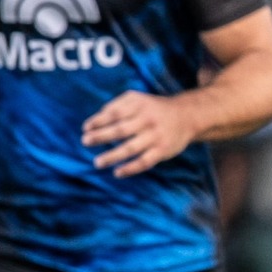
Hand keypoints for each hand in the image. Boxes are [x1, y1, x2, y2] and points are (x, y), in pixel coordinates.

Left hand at [83, 91, 198, 177]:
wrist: (186, 116)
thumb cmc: (154, 108)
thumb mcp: (138, 99)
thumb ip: (117, 105)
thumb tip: (96, 119)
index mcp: (139, 106)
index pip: (115, 113)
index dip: (99, 121)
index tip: (85, 128)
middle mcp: (147, 120)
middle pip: (121, 130)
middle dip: (101, 136)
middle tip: (85, 142)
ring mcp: (155, 136)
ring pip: (131, 148)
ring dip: (112, 156)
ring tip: (97, 162)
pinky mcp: (162, 150)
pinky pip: (144, 162)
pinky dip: (131, 168)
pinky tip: (117, 172)